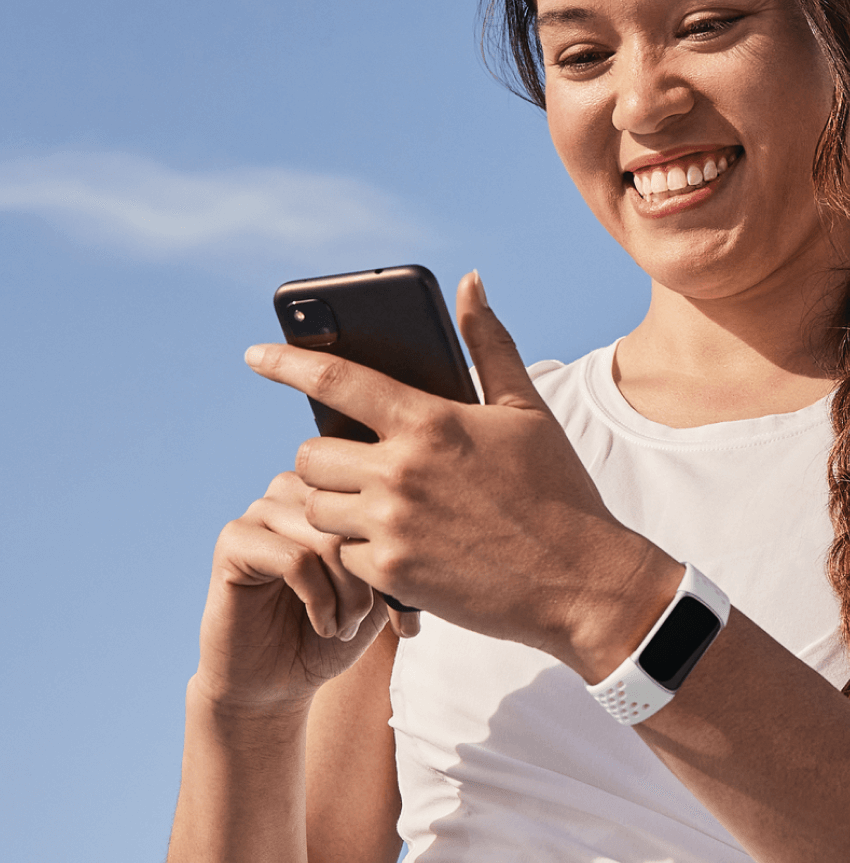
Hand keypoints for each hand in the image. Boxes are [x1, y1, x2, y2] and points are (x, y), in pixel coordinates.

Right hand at [194, 469, 390, 712]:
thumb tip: (428, 527)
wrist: (276, 683)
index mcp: (332, 490)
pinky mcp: (233, 542)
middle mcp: (295, 489)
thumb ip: (401, 550)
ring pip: (328, 538)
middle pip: (356, 516)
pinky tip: (322, 626)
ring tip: (345, 626)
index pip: (380, 499)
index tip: (407, 611)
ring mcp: (260, 511)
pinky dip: (319, 600)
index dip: (399, 555)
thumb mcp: (382, 590)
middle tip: (366, 620)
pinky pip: (295, 559)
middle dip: (373, 576)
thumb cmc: (332, 632)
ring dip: (348, 593)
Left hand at [243, 272, 676, 674]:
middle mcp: (401, 472)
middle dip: (324, 457)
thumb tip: (469, 283)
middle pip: (312, 455)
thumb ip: (489, 343)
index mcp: (430, 422)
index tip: (256, 357)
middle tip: (354, 464)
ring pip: (318, 508)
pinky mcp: (393, 577)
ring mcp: (392, 527)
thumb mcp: (527, 410)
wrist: (581, 579)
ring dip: (336, 505)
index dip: (288, 363)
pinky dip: (361, 552)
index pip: (337, 380)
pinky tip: (400, 548)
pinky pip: (343, 557)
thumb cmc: (558, 490)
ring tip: (376, 507)